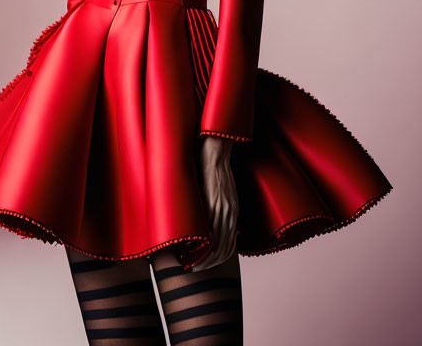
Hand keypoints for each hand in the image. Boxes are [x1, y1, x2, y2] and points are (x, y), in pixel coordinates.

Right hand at [192, 136, 238, 271]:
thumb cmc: (213, 169)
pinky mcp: (214, 202)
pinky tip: (191, 250)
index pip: (228, 246)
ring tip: (189, 264)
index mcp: (232, 212)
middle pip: (223, 250)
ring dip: (204, 259)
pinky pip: (211, 231)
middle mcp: (230, 214)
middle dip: (208, 264)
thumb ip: (218, 208)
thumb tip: (209, 223)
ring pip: (217, 245)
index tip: (202, 266)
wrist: (213, 151)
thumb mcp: (222, 192)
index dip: (216, 260)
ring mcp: (223, 209)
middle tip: (193, 269)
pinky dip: (202, 246)